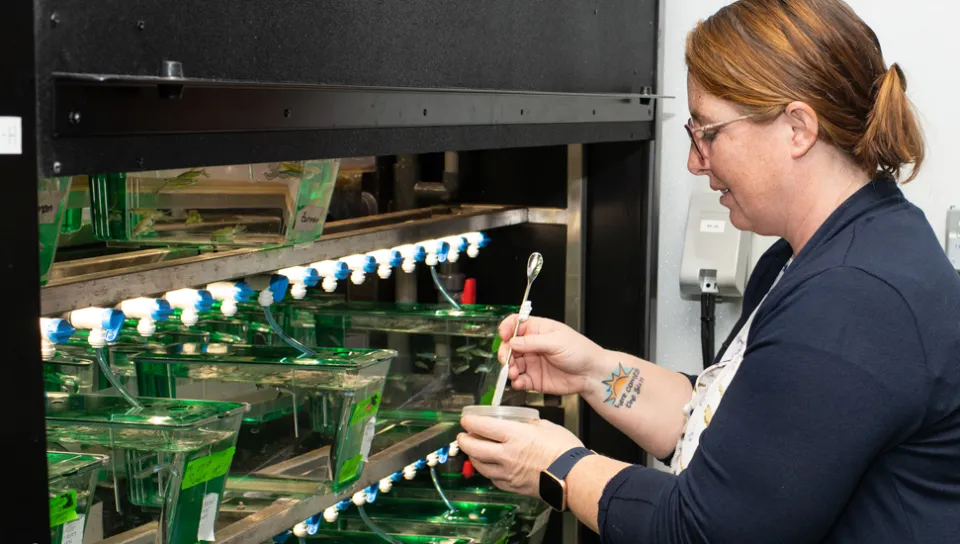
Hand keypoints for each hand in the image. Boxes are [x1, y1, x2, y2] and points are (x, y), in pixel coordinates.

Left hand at [458, 415, 583, 496]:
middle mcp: (507, 455)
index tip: (466, 419)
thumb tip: (522, 422)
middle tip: (463, 436)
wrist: (575, 477)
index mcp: (514, 435)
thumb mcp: (546, 426)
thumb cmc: (565, 451)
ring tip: (474, 451)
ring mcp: (508, 473)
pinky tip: (490, 467)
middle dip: (464, 440)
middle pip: (474, 448)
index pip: (482, 426)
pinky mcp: (513, 486)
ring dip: (473, 457)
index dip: (469, 422)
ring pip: (480, 466)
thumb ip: (528, 424)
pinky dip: (488, 471)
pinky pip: (493, 479)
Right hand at [497, 315, 604, 395]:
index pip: (515, 324)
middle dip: (505, 353)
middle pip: (509, 346)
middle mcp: (532, 346)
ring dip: (509, 369)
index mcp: (538, 330)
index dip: (507, 328)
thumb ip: (533, 342)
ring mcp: (532, 362)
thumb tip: (513, 342)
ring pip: (512, 364)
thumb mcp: (557, 341)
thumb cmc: (581, 351)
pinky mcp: (534, 379)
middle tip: (507, 360)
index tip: (503, 336)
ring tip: (514, 374)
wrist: (591, 374)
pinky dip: (516, 382)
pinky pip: (519, 380)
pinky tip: (519, 382)